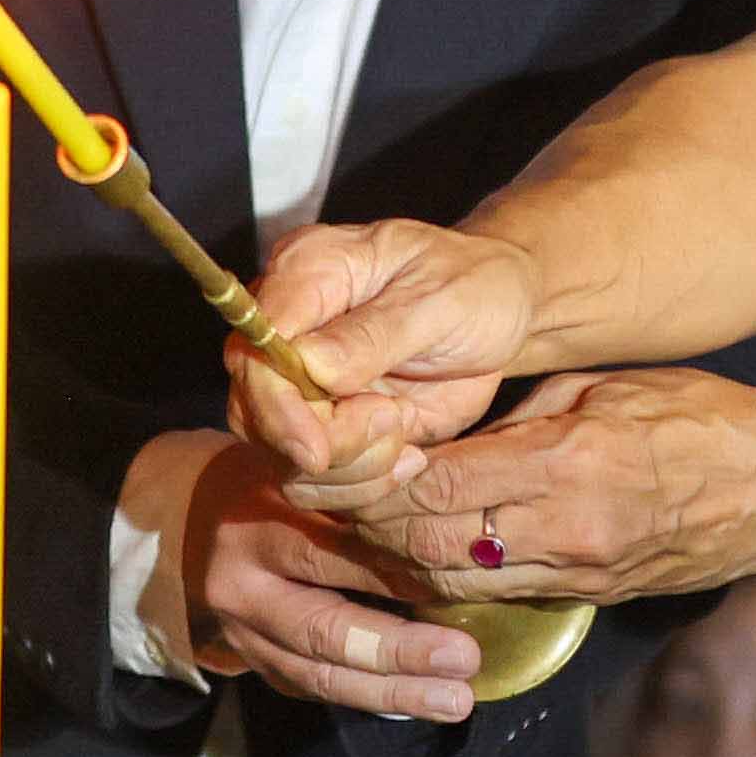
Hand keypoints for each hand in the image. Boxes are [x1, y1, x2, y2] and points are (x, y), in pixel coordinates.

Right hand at [174, 442, 481, 722]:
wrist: (194, 520)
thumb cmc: (276, 481)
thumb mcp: (305, 466)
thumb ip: (358, 480)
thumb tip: (433, 478)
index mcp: (257, 526)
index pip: (326, 554)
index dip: (391, 573)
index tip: (453, 585)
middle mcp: (243, 587)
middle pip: (323, 629)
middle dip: (398, 650)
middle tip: (464, 659)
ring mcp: (245, 634)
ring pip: (320, 674)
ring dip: (393, 692)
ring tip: (455, 700)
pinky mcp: (257, 663)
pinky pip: (315, 687)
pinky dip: (371, 698)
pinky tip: (422, 700)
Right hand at [242, 220, 543, 499]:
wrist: (501, 313)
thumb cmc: (474, 286)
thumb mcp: (441, 299)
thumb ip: (375, 333)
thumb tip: (311, 364)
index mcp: (306, 270)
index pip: (255, 347)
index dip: (276, 406)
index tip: (317, 451)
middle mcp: (287, 326)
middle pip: (254, 411)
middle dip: (326, 443)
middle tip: (395, 421)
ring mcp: (299, 381)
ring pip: (280, 456)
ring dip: (350, 468)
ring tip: (405, 428)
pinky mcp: (322, 424)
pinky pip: (316, 481)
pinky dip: (363, 486)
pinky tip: (409, 456)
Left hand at [348, 371, 755, 604]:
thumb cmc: (703, 419)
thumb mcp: (605, 387)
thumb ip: (522, 413)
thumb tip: (448, 432)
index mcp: (567, 461)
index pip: (438, 484)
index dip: (375, 477)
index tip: (343, 453)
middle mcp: (563, 527)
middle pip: (429, 541)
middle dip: (370, 522)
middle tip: (333, 493)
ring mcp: (576, 570)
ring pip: (452, 579)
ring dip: (400, 556)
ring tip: (367, 523)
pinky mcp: (588, 594)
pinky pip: (494, 594)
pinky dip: (448, 574)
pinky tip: (426, 548)